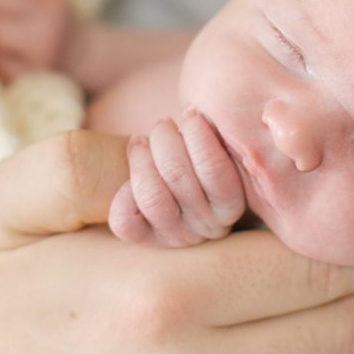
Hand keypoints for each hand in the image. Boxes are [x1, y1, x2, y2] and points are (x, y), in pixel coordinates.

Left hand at [110, 109, 246, 246]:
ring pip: (151, 196)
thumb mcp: (221, 145)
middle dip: (164, 139)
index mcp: (231, 203)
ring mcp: (176, 235)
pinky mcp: (146, 238)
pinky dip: (121, 195)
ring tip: (141, 141)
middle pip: (176, 175)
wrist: (180, 176)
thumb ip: (222, 135)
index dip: (196, 135)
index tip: (189, 115)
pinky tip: (129, 175)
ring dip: (141, 158)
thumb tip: (213, 115)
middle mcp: (207, 225)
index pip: (214, 170)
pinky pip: (125, 222)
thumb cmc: (202, 154)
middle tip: (163, 124)